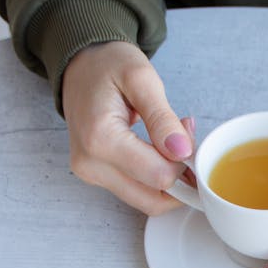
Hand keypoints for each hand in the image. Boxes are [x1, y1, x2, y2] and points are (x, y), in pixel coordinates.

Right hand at [61, 41, 194, 213]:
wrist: (80, 66)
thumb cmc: (108, 66)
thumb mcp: (142, 79)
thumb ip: (162, 118)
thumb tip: (182, 152)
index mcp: (100, 139)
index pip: (158, 176)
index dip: (184, 162)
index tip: (187, 133)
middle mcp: (90, 164)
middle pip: (153, 198)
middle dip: (180, 176)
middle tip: (185, 140)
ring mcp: (90, 174)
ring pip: (146, 201)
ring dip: (170, 180)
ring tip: (172, 142)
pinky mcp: (96, 177)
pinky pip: (136, 192)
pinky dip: (155, 179)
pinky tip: (159, 150)